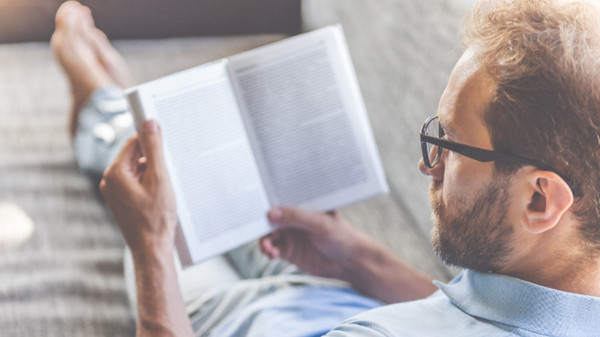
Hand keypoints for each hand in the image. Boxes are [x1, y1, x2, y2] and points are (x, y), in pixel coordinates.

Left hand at [100, 120, 177, 257]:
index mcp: (114, 173)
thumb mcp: (159, 178)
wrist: (152, 249)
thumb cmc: (156, 217)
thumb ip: (154, 148)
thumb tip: (150, 123)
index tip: (166, 139)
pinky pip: (136, 183)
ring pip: (136, 170)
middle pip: (134, 156)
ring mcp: (114, 193)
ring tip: (165, 188)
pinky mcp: (122, 202)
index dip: (150, 140)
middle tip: (169, 171)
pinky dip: (149, 184)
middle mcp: (109, 181)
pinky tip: (161, 196)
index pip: (132, 142)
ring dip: (152, 173)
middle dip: (153, 159)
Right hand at [260, 207, 370, 279]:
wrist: (350, 262)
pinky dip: (268, 250)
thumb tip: (271, 212)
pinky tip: (271, 254)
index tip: (255, 202)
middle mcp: (294, 218)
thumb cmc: (342, 236)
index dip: (267, 199)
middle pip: (271, 217)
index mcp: (302, 205)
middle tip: (252, 226)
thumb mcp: (321, 224)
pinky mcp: (289, 251)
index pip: (281, 198)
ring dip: (264, 240)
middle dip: (260, 221)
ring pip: (268, 234)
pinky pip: (272, 249)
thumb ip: (297, 217)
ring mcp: (290, 234)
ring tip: (267, 247)